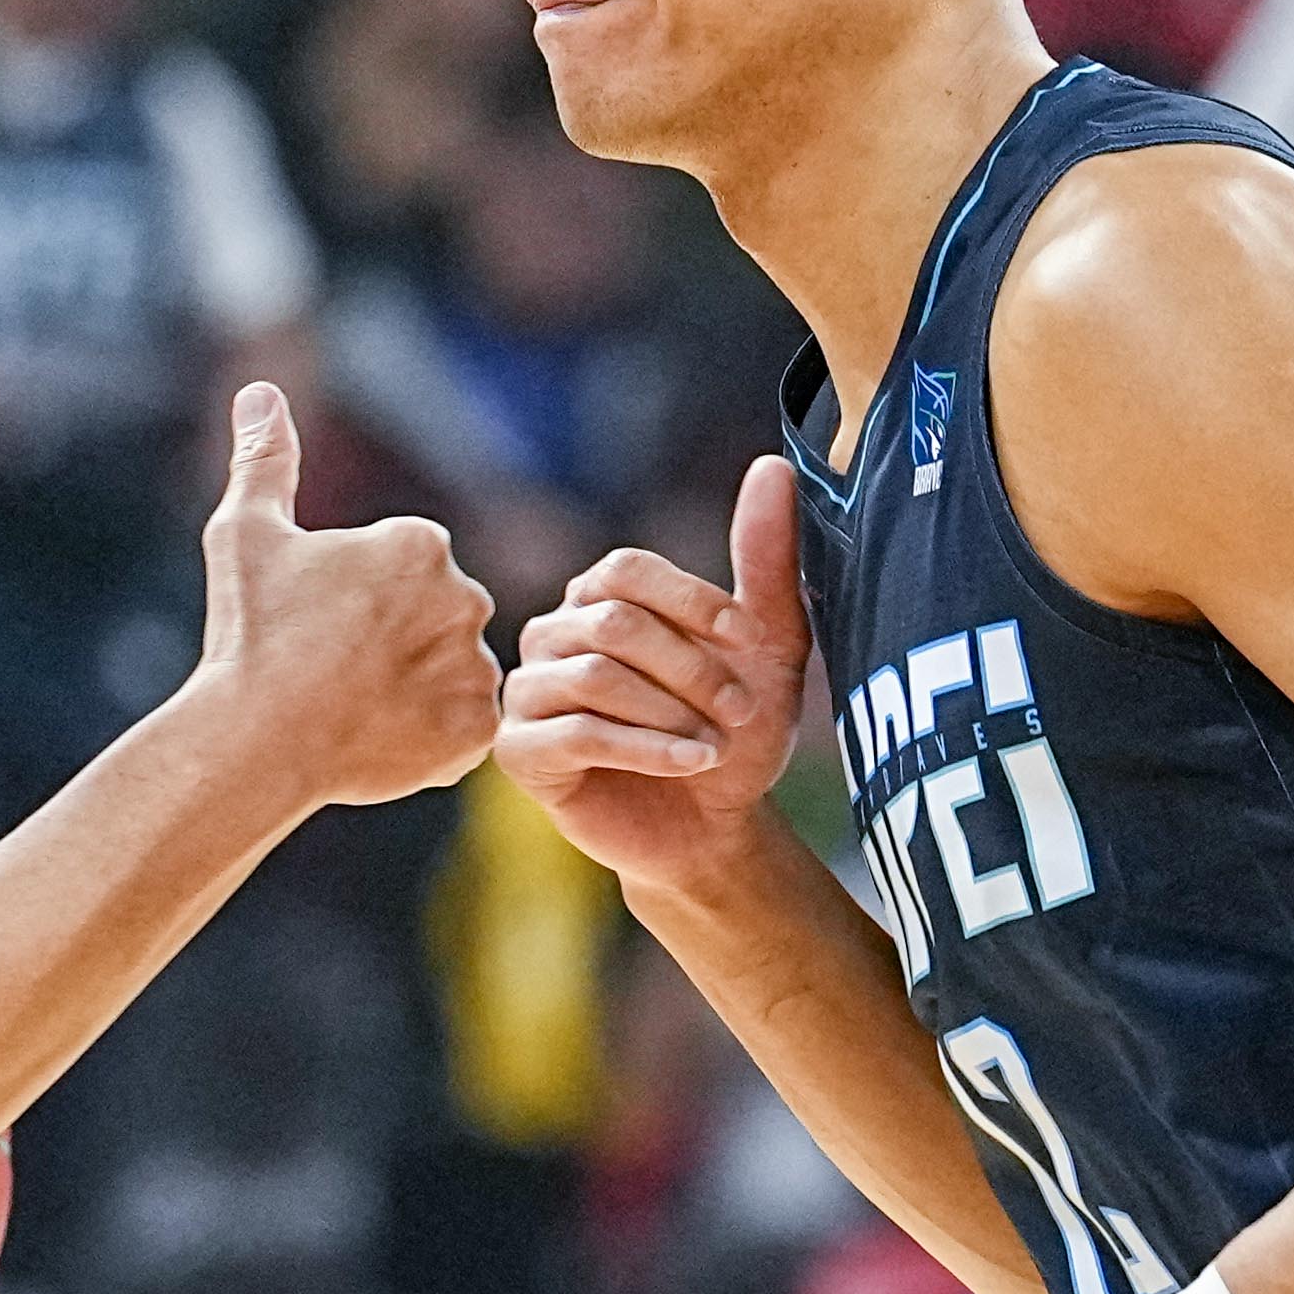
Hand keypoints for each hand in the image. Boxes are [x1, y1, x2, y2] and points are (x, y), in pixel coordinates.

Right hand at [185, 383, 497, 814]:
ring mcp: (475, 667)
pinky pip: (461, 727)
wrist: (256, 741)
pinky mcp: (477, 730)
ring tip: (354, 707)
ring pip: (450, 670)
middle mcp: (464, 597)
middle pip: (434, 615)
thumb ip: (264, 460)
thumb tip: (260, 393)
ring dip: (415, 685)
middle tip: (335, 671)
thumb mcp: (246, 534)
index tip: (318, 625)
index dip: (356, 598)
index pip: (405, 566)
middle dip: (394, 638)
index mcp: (420, 545)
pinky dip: (428, 735)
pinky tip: (378, 737)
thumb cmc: (250, 634)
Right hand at [501, 458, 811, 899]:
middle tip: (742, 709)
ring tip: (715, 745)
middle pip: (614, 624)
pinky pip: (574, 735)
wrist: (713, 829)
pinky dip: (647, 749)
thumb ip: (765, 559)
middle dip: (691, 669)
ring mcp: (527, 692)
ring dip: (672, 713)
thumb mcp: (768, 645)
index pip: (627, 571)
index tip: (750, 640)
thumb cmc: (733, 732)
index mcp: (599, 598)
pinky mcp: (519, 753)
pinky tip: (691, 763)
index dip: (692, 602)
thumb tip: (773, 464)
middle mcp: (552, 635)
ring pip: (595, 678)